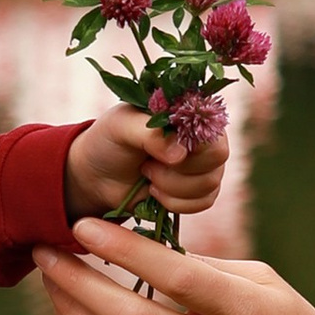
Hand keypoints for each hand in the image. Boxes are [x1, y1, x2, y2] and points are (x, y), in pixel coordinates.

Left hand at [64, 103, 227, 224]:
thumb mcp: (120, 127)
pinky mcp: (198, 191)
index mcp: (187, 110)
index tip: (161, 153)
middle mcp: (201, 136)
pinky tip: (154, 192)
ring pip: (210, 183)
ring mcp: (203, 164)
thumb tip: (179, 155)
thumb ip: (149, 134)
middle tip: (147, 166)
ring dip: (172, 187)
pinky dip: (176, 203)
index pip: (209, 126)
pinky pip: (204, 202)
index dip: (189, 145)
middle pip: (217, 157)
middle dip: (178, 170)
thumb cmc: (109, 141)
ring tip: (147, 175)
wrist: (97, 175)